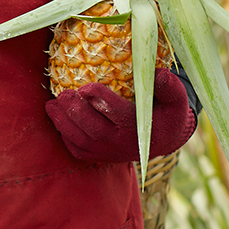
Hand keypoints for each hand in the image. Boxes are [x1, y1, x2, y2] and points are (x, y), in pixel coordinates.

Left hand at [46, 68, 195, 163]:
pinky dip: (64, 135)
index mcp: (139, 129)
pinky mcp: (99, 156)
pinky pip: (77, 150)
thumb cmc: (167, 113)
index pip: (117, 114)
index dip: (99, 99)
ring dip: (63, 123)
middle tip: (62, 94)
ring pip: (81, 141)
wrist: (164, 139)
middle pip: (93, 129)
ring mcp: (108, 152)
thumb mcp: (177, 100)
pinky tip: (57, 117)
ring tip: (51, 104)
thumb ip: (170, 87)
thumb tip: (160, 73)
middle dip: (75, 111)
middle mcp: (122, 144)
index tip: (85, 86)